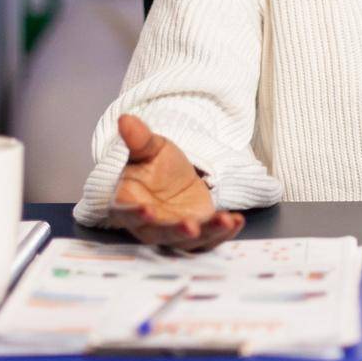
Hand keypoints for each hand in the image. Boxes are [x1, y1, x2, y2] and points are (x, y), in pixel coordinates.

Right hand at [106, 114, 244, 250]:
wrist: (174, 175)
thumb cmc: (154, 165)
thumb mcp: (150, 148)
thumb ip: (138, 139)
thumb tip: (126, 119)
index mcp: (128, 203)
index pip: (126, 213)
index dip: (135, 214)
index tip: (147, 210)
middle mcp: (149, 225)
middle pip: (159, 234)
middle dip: (175, 232)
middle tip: (190, 227)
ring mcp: (174, 232)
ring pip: (187, 242)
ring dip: (207, 234)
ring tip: (224, 221)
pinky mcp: (198, 234)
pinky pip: (210, 240)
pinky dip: (224, 233)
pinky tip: (235, 221)